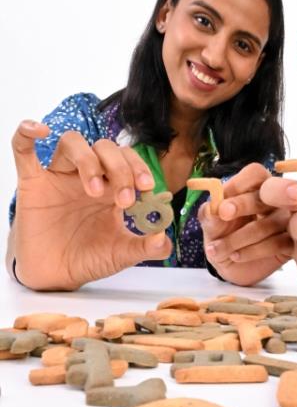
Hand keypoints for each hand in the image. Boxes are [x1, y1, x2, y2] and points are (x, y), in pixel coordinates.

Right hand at [11, 121, 170, 289]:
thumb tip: (164, 238)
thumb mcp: (122, 254)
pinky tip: (40, 130)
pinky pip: (23, 149)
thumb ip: (146, 247)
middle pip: (106, 148)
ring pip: (73, 143)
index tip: (148, 189)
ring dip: (89, 161)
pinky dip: (27, 133)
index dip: (140, 168)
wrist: (55, 275)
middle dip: (120, 168)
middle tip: (125, 199)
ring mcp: (59, 176)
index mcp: (113, 187)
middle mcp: (88, 176)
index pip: (129, 160)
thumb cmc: (89, 258)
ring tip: (95, 191)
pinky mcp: (32, 183)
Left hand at [199, 163, 293, 285]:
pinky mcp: (293, 242)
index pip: (255, 174)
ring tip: (216, 249)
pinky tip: (235, 256)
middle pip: (271, 190)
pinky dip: (252, 251)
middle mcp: (277, 198)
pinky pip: (277, 244)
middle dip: (243, 204)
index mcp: (256, 185)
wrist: (231, 265)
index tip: (221, 206)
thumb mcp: (211, 225)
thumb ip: (210, 213)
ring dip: (238, 238)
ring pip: (269, 223)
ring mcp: (288, 220)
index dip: (238, 185)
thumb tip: (213, 207)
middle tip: (224, 213)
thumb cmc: (222, 236)